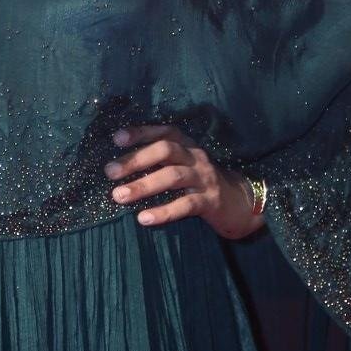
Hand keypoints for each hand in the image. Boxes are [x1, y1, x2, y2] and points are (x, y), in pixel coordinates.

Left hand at [104, 123, 264, 239]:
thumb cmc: (201, 183)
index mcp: (188, 145)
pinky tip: (144, 218)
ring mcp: (204, 178)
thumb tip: (121, 167)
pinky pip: (185, 205)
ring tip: (119, 196)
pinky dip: (164, 212)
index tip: (116, 138)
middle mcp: (196, 157)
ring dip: (143, 185)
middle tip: (110, 172)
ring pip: (172, 176)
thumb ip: (161, 162)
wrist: (239, 204)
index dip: (141, 132)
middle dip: (136, 159)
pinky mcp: (210, 201)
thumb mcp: (184, 166)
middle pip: (165, 150)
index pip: (164, 132)